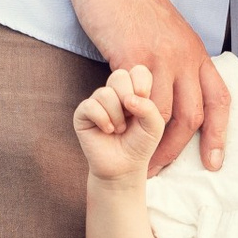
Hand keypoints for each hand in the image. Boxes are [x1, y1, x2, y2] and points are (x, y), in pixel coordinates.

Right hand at [68, 0, 229, 174]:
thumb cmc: (133, 2)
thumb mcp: (166, 32)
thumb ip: (173, 61)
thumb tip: (170, 91)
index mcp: (196, 52)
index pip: (219, 99)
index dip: (220, 134)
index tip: (215, 162)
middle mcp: (185, 56)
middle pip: (193, 115)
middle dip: (179, 150)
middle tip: (161, 172)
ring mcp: (159, 55)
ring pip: (162, 113)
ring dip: (150, 143)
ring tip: (136, 161)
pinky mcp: (131, 53)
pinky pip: (134, 98)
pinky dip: (126, 121)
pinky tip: (117, 134)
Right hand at [72, 63, 168, 185]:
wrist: (124, 166)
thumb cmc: (140, 143)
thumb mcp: (155, 125)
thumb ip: (149, 107)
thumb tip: (127, 99)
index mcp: (133, 90)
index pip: (138, 70)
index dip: (142, 83)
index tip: (144, 99)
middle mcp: (114, 92)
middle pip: (119, 75)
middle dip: (128, 97)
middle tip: (131, 116)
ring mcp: (97, 101)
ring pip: (105, 93)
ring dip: (117, 116)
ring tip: (120, 129)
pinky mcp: (83, 113)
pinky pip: (90, 106)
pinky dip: (103, 120)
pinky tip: (107, 131)